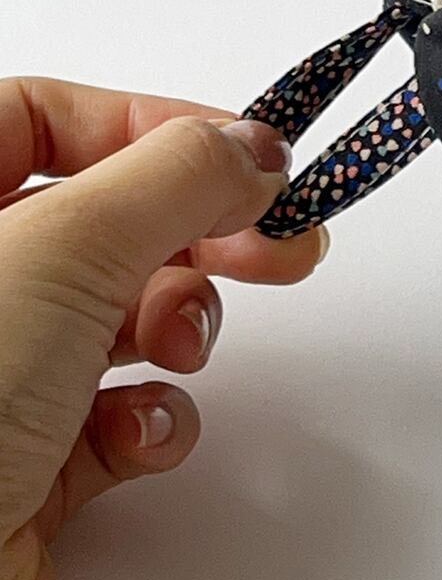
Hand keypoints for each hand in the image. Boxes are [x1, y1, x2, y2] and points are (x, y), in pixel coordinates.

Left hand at [0, 79, 326, 579]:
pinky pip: (118, 413)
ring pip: (123, 315)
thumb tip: (248, 147)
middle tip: (278, 242)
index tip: (246, 156)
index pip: (49, 118)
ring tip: (179, 346)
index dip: (155, 126)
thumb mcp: (66, 247)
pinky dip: (152, 420)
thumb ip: (176, 177)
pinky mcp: (21, 460)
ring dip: (178, 329)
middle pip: (105, 218)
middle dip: (199, 232)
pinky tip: (138, 431)